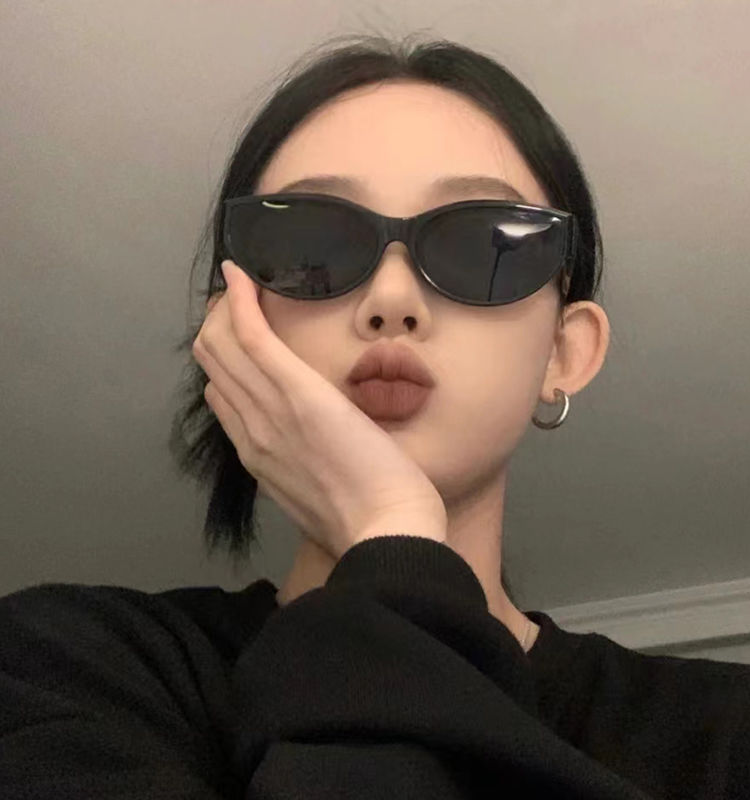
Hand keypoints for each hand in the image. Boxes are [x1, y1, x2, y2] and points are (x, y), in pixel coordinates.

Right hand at [192, 259, 447, 560]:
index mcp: (259, 455)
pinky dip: (240, 302)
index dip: (227, 360)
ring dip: (227, 307)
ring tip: (241, 282)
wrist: (387, 537)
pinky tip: (239, 274)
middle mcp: (251, 430)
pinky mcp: (297, 393)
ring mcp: (269, 411)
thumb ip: (308, 465)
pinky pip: (252, 337)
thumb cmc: (371, 521)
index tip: (243, 333)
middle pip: (214, 364)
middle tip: (239, 297)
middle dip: (220, 325)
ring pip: (223, 346)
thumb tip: (312, 443)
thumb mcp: (323, 496)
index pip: (224, 395)